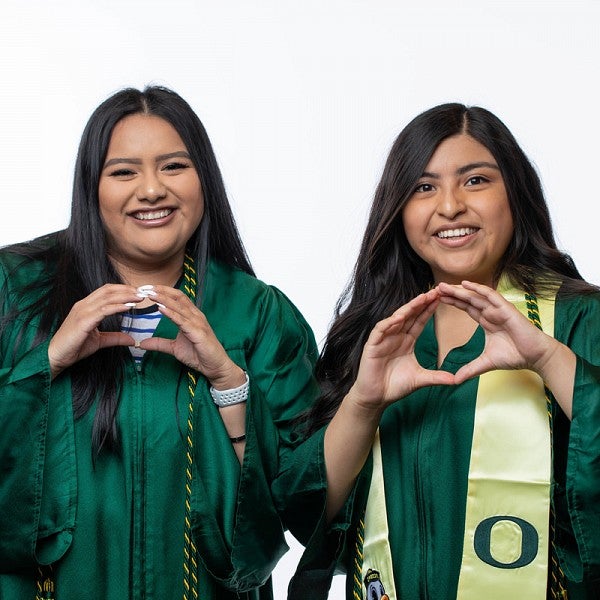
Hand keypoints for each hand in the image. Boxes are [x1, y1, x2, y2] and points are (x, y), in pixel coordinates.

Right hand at [48, 284, 138, 377]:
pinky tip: (128, 307)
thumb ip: (115, 338)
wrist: (56, 356)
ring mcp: (82, 311)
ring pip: (107, 298)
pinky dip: (117, 307)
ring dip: (125, 296)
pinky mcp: (83, 321)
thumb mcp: (100, 341)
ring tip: (139, 297)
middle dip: (127, 290)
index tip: (138, 292)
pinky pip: (103, 310)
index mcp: (86, 306)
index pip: (106, 291)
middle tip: (143, 292)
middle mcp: (84, 305)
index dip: (123, 289)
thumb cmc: (74, 347)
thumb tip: (132, 339)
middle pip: (108, 290)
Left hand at [138, 286, 244, 388]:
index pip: (177, 298)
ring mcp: (198, 323)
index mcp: (191, 316)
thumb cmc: (199, 355)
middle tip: (145, 288)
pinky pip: (183, 321)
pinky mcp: (198, 333)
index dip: (163, 291)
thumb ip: (159, 343)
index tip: (147, 289)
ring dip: (164, 300)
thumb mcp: (174, 348)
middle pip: (178, 298)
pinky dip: (171, 314)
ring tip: (150, 294)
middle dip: (161, 291)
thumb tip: (141, 343)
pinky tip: (161, 308)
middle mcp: (196, 316)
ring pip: (179, 307)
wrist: (215, 367)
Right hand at [349, 288, 454, 411]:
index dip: (429, 310)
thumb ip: (437, 377)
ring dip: (408, 308)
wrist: (376, 398)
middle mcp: (395, 336)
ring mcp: (384, 339)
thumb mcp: (420, 379)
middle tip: (435, 291)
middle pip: (410, 315)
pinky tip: (399, 317)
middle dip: (422, 303)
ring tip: (421, 299)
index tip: (441, 299)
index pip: (419, 321)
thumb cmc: (395, 386)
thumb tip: (456, 380)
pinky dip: (389, 323)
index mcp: (407, 341)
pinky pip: (381, 330)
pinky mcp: (373, 345)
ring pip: (396, 318)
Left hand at [437, 280, 563, 382]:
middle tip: (436, 288)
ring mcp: (498, 309)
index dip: (453, 303)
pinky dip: (478, 289)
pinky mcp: (506, 308)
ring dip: (459, 290)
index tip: (438, 299)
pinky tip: (465, 284)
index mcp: (486, 321)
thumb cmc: (515, 356)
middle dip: (452, 294)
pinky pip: (490, 295)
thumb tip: (455, 381)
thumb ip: (470, 369)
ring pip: (475, 296)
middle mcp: (491, 312)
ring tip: (444, 286)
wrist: (535, 356)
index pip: (466, 308)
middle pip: (467, 300)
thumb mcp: (486, 363)